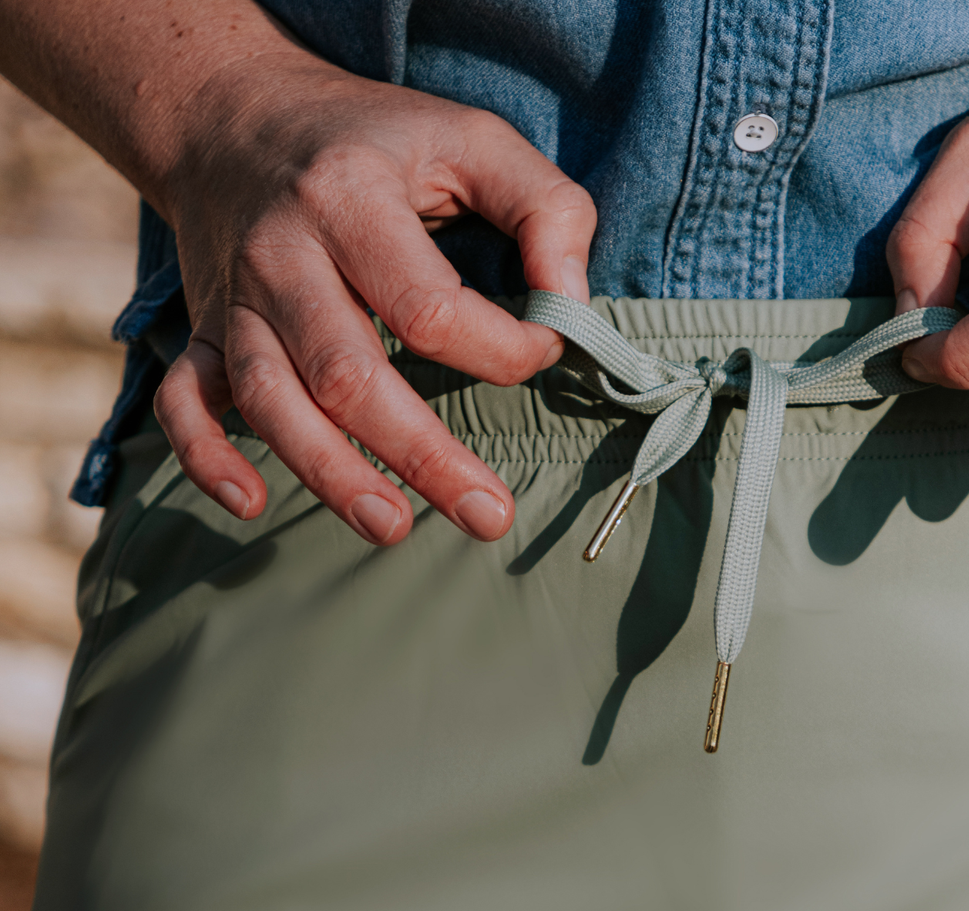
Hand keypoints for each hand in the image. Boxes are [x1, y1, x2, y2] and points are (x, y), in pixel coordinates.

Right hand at [154, 48, 595, 544]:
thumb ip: (547, 209)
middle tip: (490, 517)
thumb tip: (573, 306)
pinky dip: (205, 456)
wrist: (230, 111)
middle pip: (348, 374)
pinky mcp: (204, 331)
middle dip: (422, 455)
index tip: (542, 354)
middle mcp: (282, 254)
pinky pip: (183, 402)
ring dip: (330, 474)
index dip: (500, 349)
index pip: (429, 306)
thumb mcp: (473, 137)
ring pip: (272, 400)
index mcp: (351, 199)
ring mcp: (236, 299)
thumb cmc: (376, 140)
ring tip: (394, 529)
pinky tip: (252, 504)